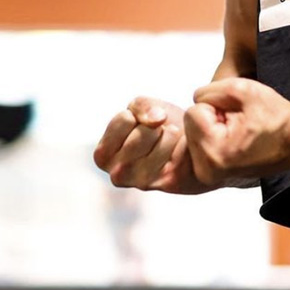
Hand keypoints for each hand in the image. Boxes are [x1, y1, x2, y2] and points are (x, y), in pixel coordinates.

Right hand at [92, 96, 213, 193]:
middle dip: (155, 126)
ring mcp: (141, 182)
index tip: (141, 125)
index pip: (125, 119)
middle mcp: (117, 174)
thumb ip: (141, 106)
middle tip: (158, 134)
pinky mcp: (166, 183)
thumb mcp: (142, 108)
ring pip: (162, 142)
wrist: (187, 145)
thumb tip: (157, 119)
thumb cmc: (158, 125)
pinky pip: (179, 152)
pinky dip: (183, 143)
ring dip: (171, 134)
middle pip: (143, 133)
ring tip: (169, 140)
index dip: (139, 116)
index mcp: (102, 155)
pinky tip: (180, 149)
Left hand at [184, 78, 289, 185]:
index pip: (192, 113)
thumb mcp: (242, 89)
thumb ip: (209, 91)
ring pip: (192, 135)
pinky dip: (212, 138)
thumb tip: (195, 100)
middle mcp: (207, 171)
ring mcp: (208, 177)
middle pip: (190, 126)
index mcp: (215, 152)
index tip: (237, 115)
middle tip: (238, 124)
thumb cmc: (275, 117)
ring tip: (237, 132)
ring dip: (211, 128)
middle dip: (211, 119)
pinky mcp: (210, 176)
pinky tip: (232, 141)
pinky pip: (198, 145)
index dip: (215, 106)